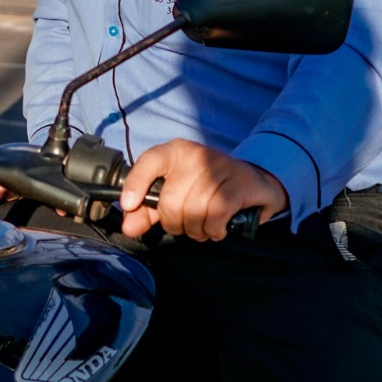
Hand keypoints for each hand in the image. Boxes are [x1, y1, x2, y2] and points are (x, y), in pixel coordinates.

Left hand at [118, 138, 287, 240]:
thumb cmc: (206, 188)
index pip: (149, 161)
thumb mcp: (173, 195)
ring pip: (194, 210)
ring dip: (197, 230)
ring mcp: (220, 166)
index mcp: (174, 152)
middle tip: (185, 225)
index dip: (135, 184)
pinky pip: (217, 213)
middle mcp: (195, 154)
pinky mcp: (240, 182)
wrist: (253, 180)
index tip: (129, 205)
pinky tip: (217, 228)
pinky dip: (214, 229)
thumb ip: (147, 211)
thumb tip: (128, 228)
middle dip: (175, 223)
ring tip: (203, 227)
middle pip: (171, 201)